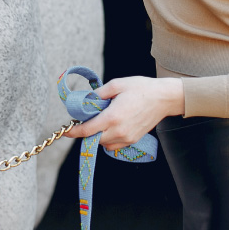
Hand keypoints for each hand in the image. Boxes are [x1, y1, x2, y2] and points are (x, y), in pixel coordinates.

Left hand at [62, 76, 183, 150]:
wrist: (163, 98)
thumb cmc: (141, 88)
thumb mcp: (116, 84)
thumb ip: (99, 94)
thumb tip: (87, 101)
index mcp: (113, 117)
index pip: (88, 130)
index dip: (74, 131)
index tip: (65, 131)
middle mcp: (119, 131)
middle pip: (94, 139)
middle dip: (86, 131)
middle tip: (84, 119)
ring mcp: (127, 138)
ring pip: (104, 144)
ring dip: (97, 135)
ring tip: (100, 120)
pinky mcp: (133, 140)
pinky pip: (114, 145)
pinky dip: (108, 139)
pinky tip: (110, 126)